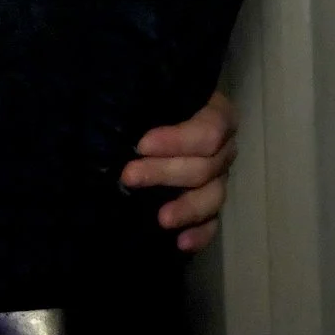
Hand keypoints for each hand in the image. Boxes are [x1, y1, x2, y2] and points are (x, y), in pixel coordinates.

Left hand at [122, 90, 237, 252]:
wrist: (152, 114)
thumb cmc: (145, 98)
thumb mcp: (146, 91)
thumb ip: (139, 97)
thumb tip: (111, 112)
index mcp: (214, 114)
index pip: (207, 130)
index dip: (177, 140)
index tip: (141, 145)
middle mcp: (223, 147)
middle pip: (206, 165)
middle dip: (165, 173)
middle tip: (129, 177)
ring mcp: (219, 177)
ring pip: (212, 196)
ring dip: (187, 209)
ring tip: (162, 220)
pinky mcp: (209, 202)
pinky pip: (212, 221)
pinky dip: (200, 234)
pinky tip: (182, 243)